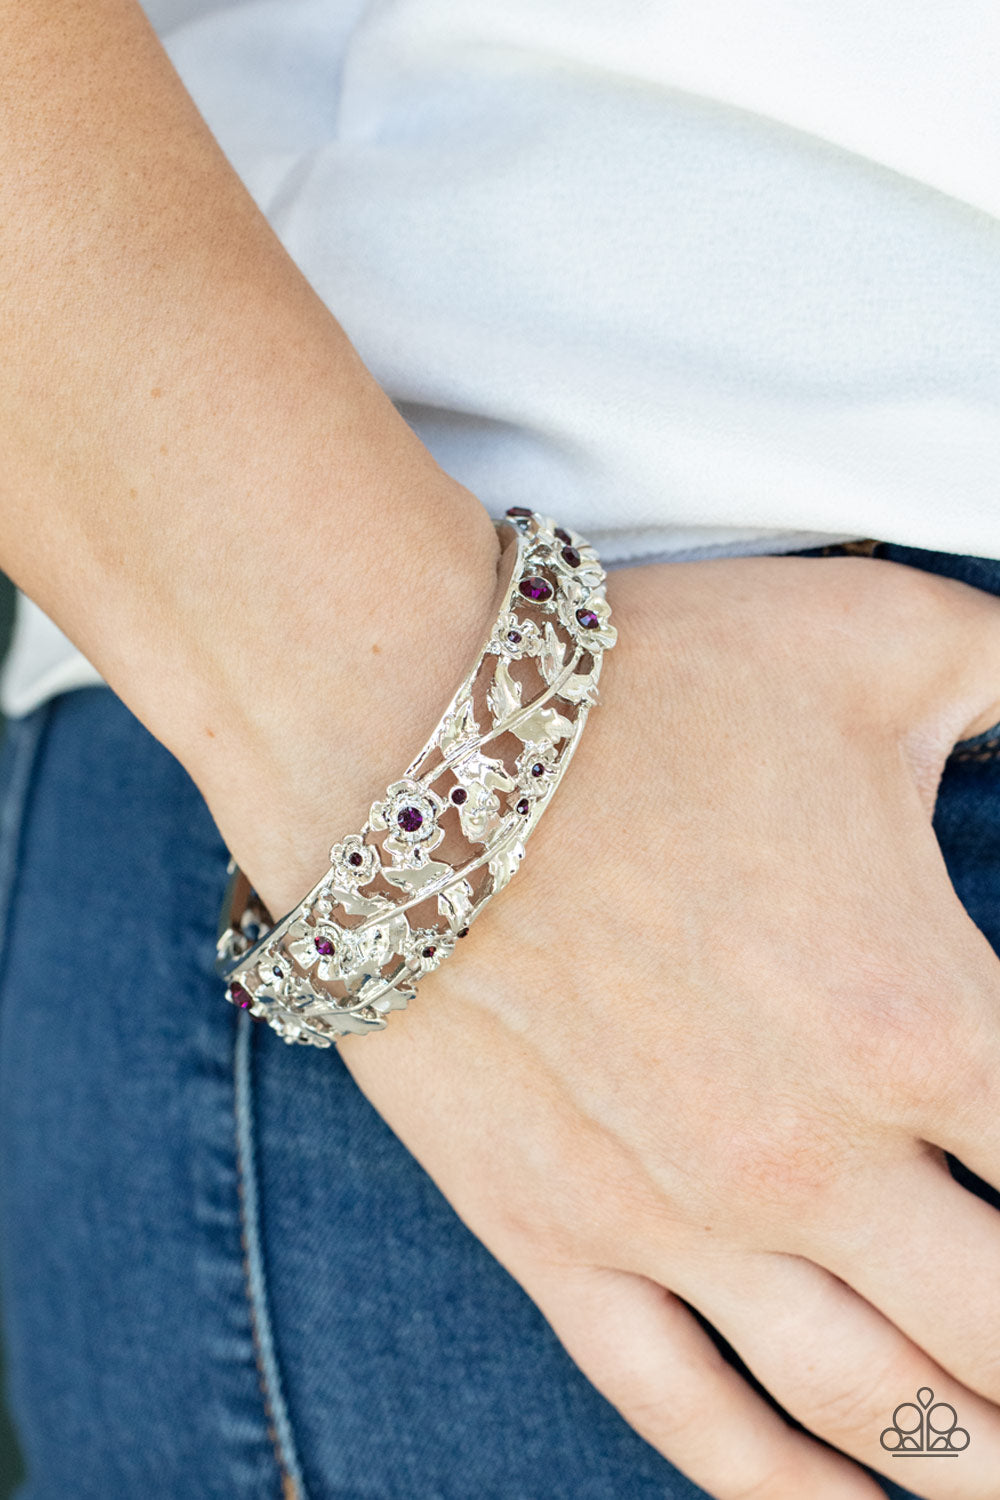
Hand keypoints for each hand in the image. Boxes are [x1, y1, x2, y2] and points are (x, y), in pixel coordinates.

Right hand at [230, 552, 999, 1499]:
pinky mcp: (554, 1232)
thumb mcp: (888, 640)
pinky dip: (785, 1489)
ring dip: (977, 1464)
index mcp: (923, 1013)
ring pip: (877, 1409)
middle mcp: (816, 1154)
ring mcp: (676, 1216)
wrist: (403, 723)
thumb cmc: (649, 675)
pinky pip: (687, 1412)